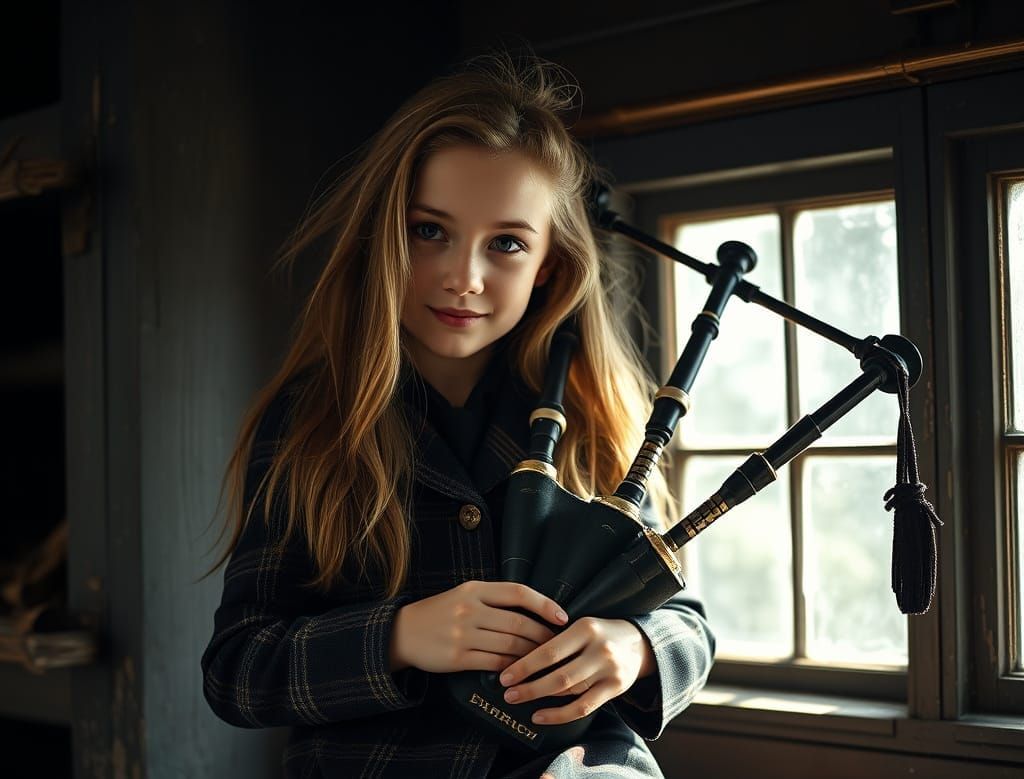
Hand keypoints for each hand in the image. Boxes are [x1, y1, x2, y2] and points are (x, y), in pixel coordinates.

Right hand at [389, 581, 568, 673]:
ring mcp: (463, 634)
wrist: (403, 632)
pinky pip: (495, 663)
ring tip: (545, 660)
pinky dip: (513, 667)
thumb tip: (533, 611)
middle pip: (519, 622)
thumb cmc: (440, 612)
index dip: (544, 604)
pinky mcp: (458, 657)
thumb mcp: (464, 594)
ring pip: (510, 644)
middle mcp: (470, 609)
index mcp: (475, 589)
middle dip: (544, 636)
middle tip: (559, 645)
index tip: (562, 616)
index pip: (518, 592)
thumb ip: (494, 599)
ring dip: (532, 654)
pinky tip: (522, 671)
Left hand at [497, 617, 653, 725]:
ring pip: (570, 691)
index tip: (505, 676)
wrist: (639, 643)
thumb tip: (517, 658)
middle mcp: (600, 649)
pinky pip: (583, 707)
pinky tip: (540, 716)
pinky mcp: (616, 689)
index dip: (525, 666)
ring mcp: (610, 671)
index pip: (549, 651)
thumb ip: (556, 640)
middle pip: (559, 675)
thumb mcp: (580, 626)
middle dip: (530, 687)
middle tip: (508, 693)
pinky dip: (559, 715)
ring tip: (519, 700)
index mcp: (586, 628)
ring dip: (541, 699)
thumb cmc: (599, 634)